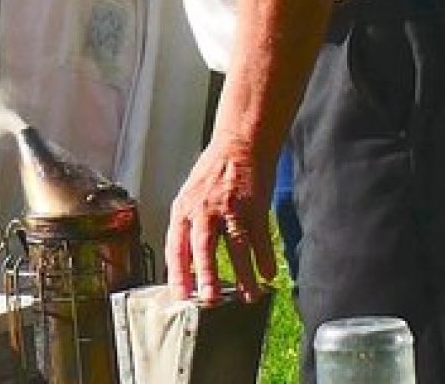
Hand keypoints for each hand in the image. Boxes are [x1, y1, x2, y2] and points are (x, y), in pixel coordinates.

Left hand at [166, 141, 276, 305]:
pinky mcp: (254, 206)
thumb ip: (187, 227)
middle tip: (210, 300)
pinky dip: (265, 258)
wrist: (239, 145)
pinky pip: (259, 237)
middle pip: (202, 247)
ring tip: (248, 296)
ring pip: (235, 247)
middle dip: (206, 276)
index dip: (177, 272)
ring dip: (243, 274)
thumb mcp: (189, 197)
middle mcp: (203, 209)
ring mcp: (229, 208)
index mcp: (182, 209)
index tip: (180, 295)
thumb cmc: (212, 173)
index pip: (175, 246)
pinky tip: (268, 274)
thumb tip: (187, 263)